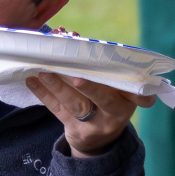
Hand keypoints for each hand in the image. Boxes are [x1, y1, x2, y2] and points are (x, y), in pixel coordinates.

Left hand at [26, 72, 155, 157]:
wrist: (98, 142)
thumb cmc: (105, 102)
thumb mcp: (114, 89)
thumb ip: (98, 66)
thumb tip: (68, 34)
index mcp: (129, 100)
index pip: (139, 97)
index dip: (141, 94)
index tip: (140, 88)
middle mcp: (115, 113)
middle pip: (103, 99)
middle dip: (90, 87)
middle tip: (76, 77)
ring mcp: (95, 124)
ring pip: (76, 104)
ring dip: (59, 87)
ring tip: (45, 72)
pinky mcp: (76, 130)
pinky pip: (58, 111)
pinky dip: (44, 94)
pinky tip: (33, 81)